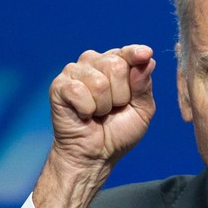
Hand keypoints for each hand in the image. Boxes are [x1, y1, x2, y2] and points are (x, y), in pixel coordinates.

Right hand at [33, 45, 155, 207]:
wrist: (95, 155)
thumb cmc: (118, 132)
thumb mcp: (142, 110)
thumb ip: (144, 85)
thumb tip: (147, 59)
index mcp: (115, 65)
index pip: (128, 52)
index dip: (136, 54)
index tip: (144, 54)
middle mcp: (94, 63)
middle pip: (116, 65)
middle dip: (121, 95)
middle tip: (112, 109)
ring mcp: (74, 72)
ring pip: (99, 81)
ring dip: (103, 106)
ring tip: (98, 113)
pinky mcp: (59, 86)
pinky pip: (79, 91)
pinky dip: (86, 110)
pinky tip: (83, 114)